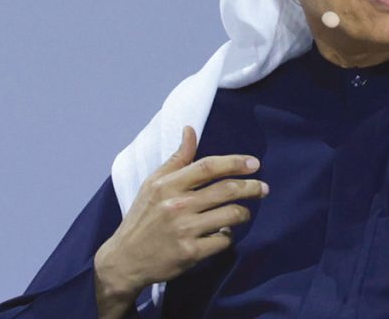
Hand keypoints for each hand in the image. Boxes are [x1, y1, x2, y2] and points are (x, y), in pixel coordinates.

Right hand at [94, 126, 268, 317]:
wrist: (125, 259)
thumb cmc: (143, 217)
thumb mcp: (153, 184)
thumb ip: (177, 158)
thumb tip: (190, 129)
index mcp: (167, 184)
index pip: (208, 167)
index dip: (235, 163)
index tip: (254, 163)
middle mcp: (177, 205)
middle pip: (226, 190)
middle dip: (251, 187)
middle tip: (263, 188)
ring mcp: (184, 230)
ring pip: (231, 215)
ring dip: (243, 213)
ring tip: (243, 212)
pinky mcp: (190, 253)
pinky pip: (224, 240)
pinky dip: (228, 235)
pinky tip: (223, 233)